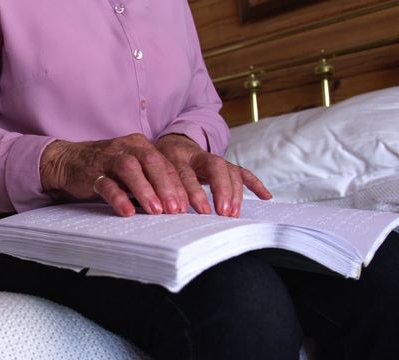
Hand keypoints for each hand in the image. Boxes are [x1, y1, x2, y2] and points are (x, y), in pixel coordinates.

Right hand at [40, 133, 188, 216]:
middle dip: (166, 187)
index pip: (165, 164)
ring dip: (145, 190)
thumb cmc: (106, 168)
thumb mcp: (133, 170)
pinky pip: (106, 183)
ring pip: (130, 169)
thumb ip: (151, 180)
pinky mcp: (91, 171)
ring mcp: (108, 158)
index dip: (179, 185)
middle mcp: (127, 147)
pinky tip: (126, 211)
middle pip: (152, 162)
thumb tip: (176, 204)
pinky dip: (117, 197)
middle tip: (176, 209)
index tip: (188, 205)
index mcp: (140, 145)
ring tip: (156, 211)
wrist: (68, 160)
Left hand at [155, 134, 271, 216]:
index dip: (191, 191)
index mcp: (174, 155)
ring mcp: (212, 158)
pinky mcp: (224, 164)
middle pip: (213, 167)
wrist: (169, 143)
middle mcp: (195, 154)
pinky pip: (241, 171)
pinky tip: (265, 196)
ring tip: (232, 214)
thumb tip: (158, 210)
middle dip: (219, 190)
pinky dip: (254, 183)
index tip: (197, 210)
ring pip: (228, 169)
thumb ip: (152, 186)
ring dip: (233, 192)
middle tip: (222, 213)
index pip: (185, 172)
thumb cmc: (156, 164)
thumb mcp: (148, 171)